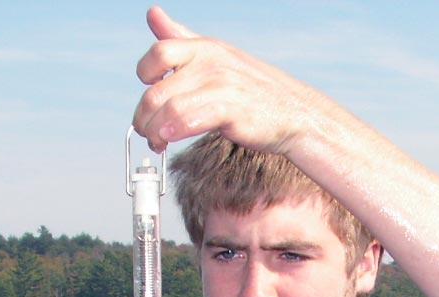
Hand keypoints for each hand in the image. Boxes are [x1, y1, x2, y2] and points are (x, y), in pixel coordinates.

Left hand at [132, 5, 337, 154]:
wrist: (295, 114)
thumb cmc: (252, 89)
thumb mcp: (215, 56)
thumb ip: (181, 38)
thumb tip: (153, 13)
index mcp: (205, 49)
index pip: (159, 52)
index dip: (146, 74)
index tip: (151, 92)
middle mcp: (211, 64)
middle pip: (156, 91)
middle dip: (143, 117)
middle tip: (145, 131)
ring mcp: (222, 86)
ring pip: (168, 109)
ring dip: (154, 131)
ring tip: (157, 141)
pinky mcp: (232, 111)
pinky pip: (189, 120)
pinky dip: (174, 132)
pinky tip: (170, 140)